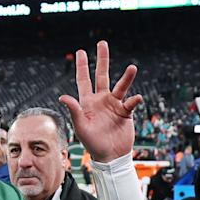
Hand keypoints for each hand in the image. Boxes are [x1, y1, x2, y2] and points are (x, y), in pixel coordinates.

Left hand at [59, 41, 142, 163]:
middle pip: (102, 76)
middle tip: (102, 43)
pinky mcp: (126, 112)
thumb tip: (63, 96)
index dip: (82, 67)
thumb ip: (74, 110)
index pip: (83, 80)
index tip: (81, 52)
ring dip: (126, 78)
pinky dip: (134, 100)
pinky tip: (136, 98)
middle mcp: (101, 100)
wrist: (109, 156)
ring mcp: (114, 105)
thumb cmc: (92, 143)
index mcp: (87, 102)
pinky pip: (131, 103)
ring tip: (132, 68)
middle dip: (102, 60)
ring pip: (120, 86)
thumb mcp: (81, 126)